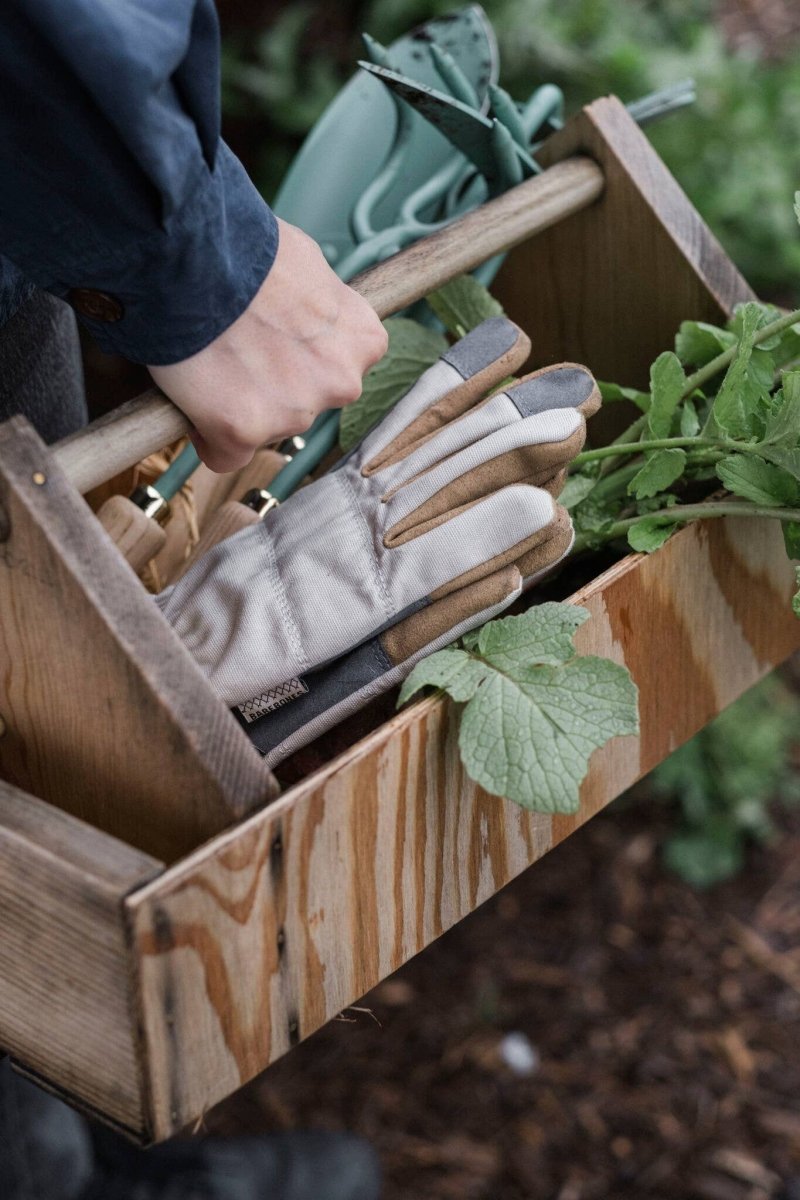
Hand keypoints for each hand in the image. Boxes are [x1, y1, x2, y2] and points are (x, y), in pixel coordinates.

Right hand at [148, 218, 387, 471]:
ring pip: (266, 426)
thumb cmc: (240, 245)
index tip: (273, 339)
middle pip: (303, 401)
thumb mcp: (306, 265)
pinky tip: (193, 398)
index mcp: (362, 341)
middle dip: (274, 384)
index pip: (337, 368)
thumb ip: (318, 307)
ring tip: (209, 358)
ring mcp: (295, 412)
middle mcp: (340, 383)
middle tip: (235, 347)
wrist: (188, 255)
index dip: (300, 354)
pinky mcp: (245, 432)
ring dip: (241, 406)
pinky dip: (208, 434)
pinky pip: (225, 454)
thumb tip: (302, 315)